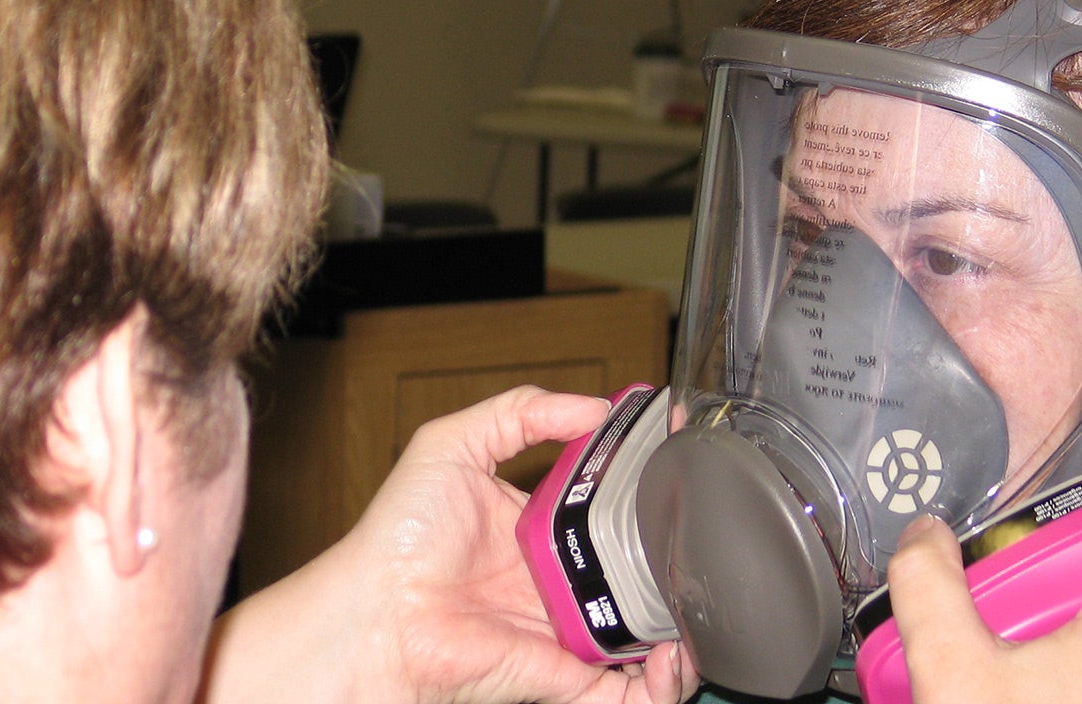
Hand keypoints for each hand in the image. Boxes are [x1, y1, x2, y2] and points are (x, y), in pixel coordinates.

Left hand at [203, 386, 696, 703]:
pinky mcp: (566, 674)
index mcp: (540, 528)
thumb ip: (519, 412)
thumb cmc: (396, 537)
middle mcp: (558, 580)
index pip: (612, 508)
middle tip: (706, 537)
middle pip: (640, 571)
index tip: (683, 470)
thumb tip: (592, 406)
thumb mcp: (450, 443)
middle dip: (678, 560)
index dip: (650, 495)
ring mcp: (566, 629)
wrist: (374, 612)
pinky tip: (679, 650)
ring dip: (685, 623)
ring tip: (706, 598)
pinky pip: (631, 692)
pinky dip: (666, 682)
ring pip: (647, 634)